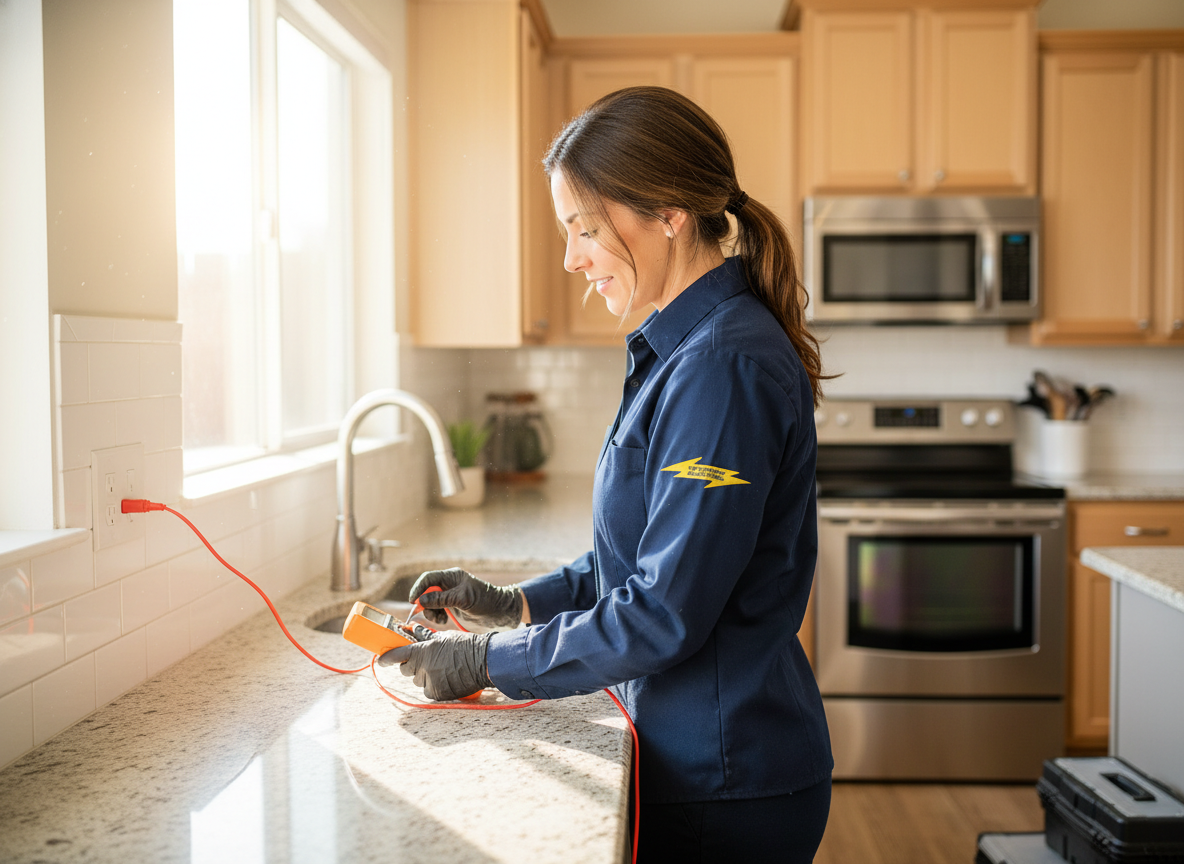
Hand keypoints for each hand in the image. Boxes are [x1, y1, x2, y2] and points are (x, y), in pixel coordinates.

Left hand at [378, 631, 492, 700]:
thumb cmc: (465, 645)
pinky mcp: (438, 694)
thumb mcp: (443, 637)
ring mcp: (430, 682)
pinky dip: (434, 686)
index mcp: (423, 650)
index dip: (386, 659)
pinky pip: (428, 691)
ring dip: (424, 676)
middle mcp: (423, 667)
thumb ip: (424, 637)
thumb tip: (411, 629)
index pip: (397, 655)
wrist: (484, 661)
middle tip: (425, 660)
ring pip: (418, 681)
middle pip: (406, 670)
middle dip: (412, 665)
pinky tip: (446, 679)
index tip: (381, 660)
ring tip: (442, 668)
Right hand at [410, 568, 522, 629]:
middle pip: (426, 591)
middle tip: (425, 614)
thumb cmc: (485, 600)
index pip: (428, 578)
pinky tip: (444, 621)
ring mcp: (449, 596)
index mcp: (452, 576)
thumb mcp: (463, 598)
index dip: (418, 588)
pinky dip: (436, 617)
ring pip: (430, 603)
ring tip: (440, 620)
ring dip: (430, 612)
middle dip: (424, 603)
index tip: (413, 601)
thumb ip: (442, 599)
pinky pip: (436, 611)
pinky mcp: (451, 607)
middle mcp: (448, 585)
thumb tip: (421, 601)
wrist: (500, 613)